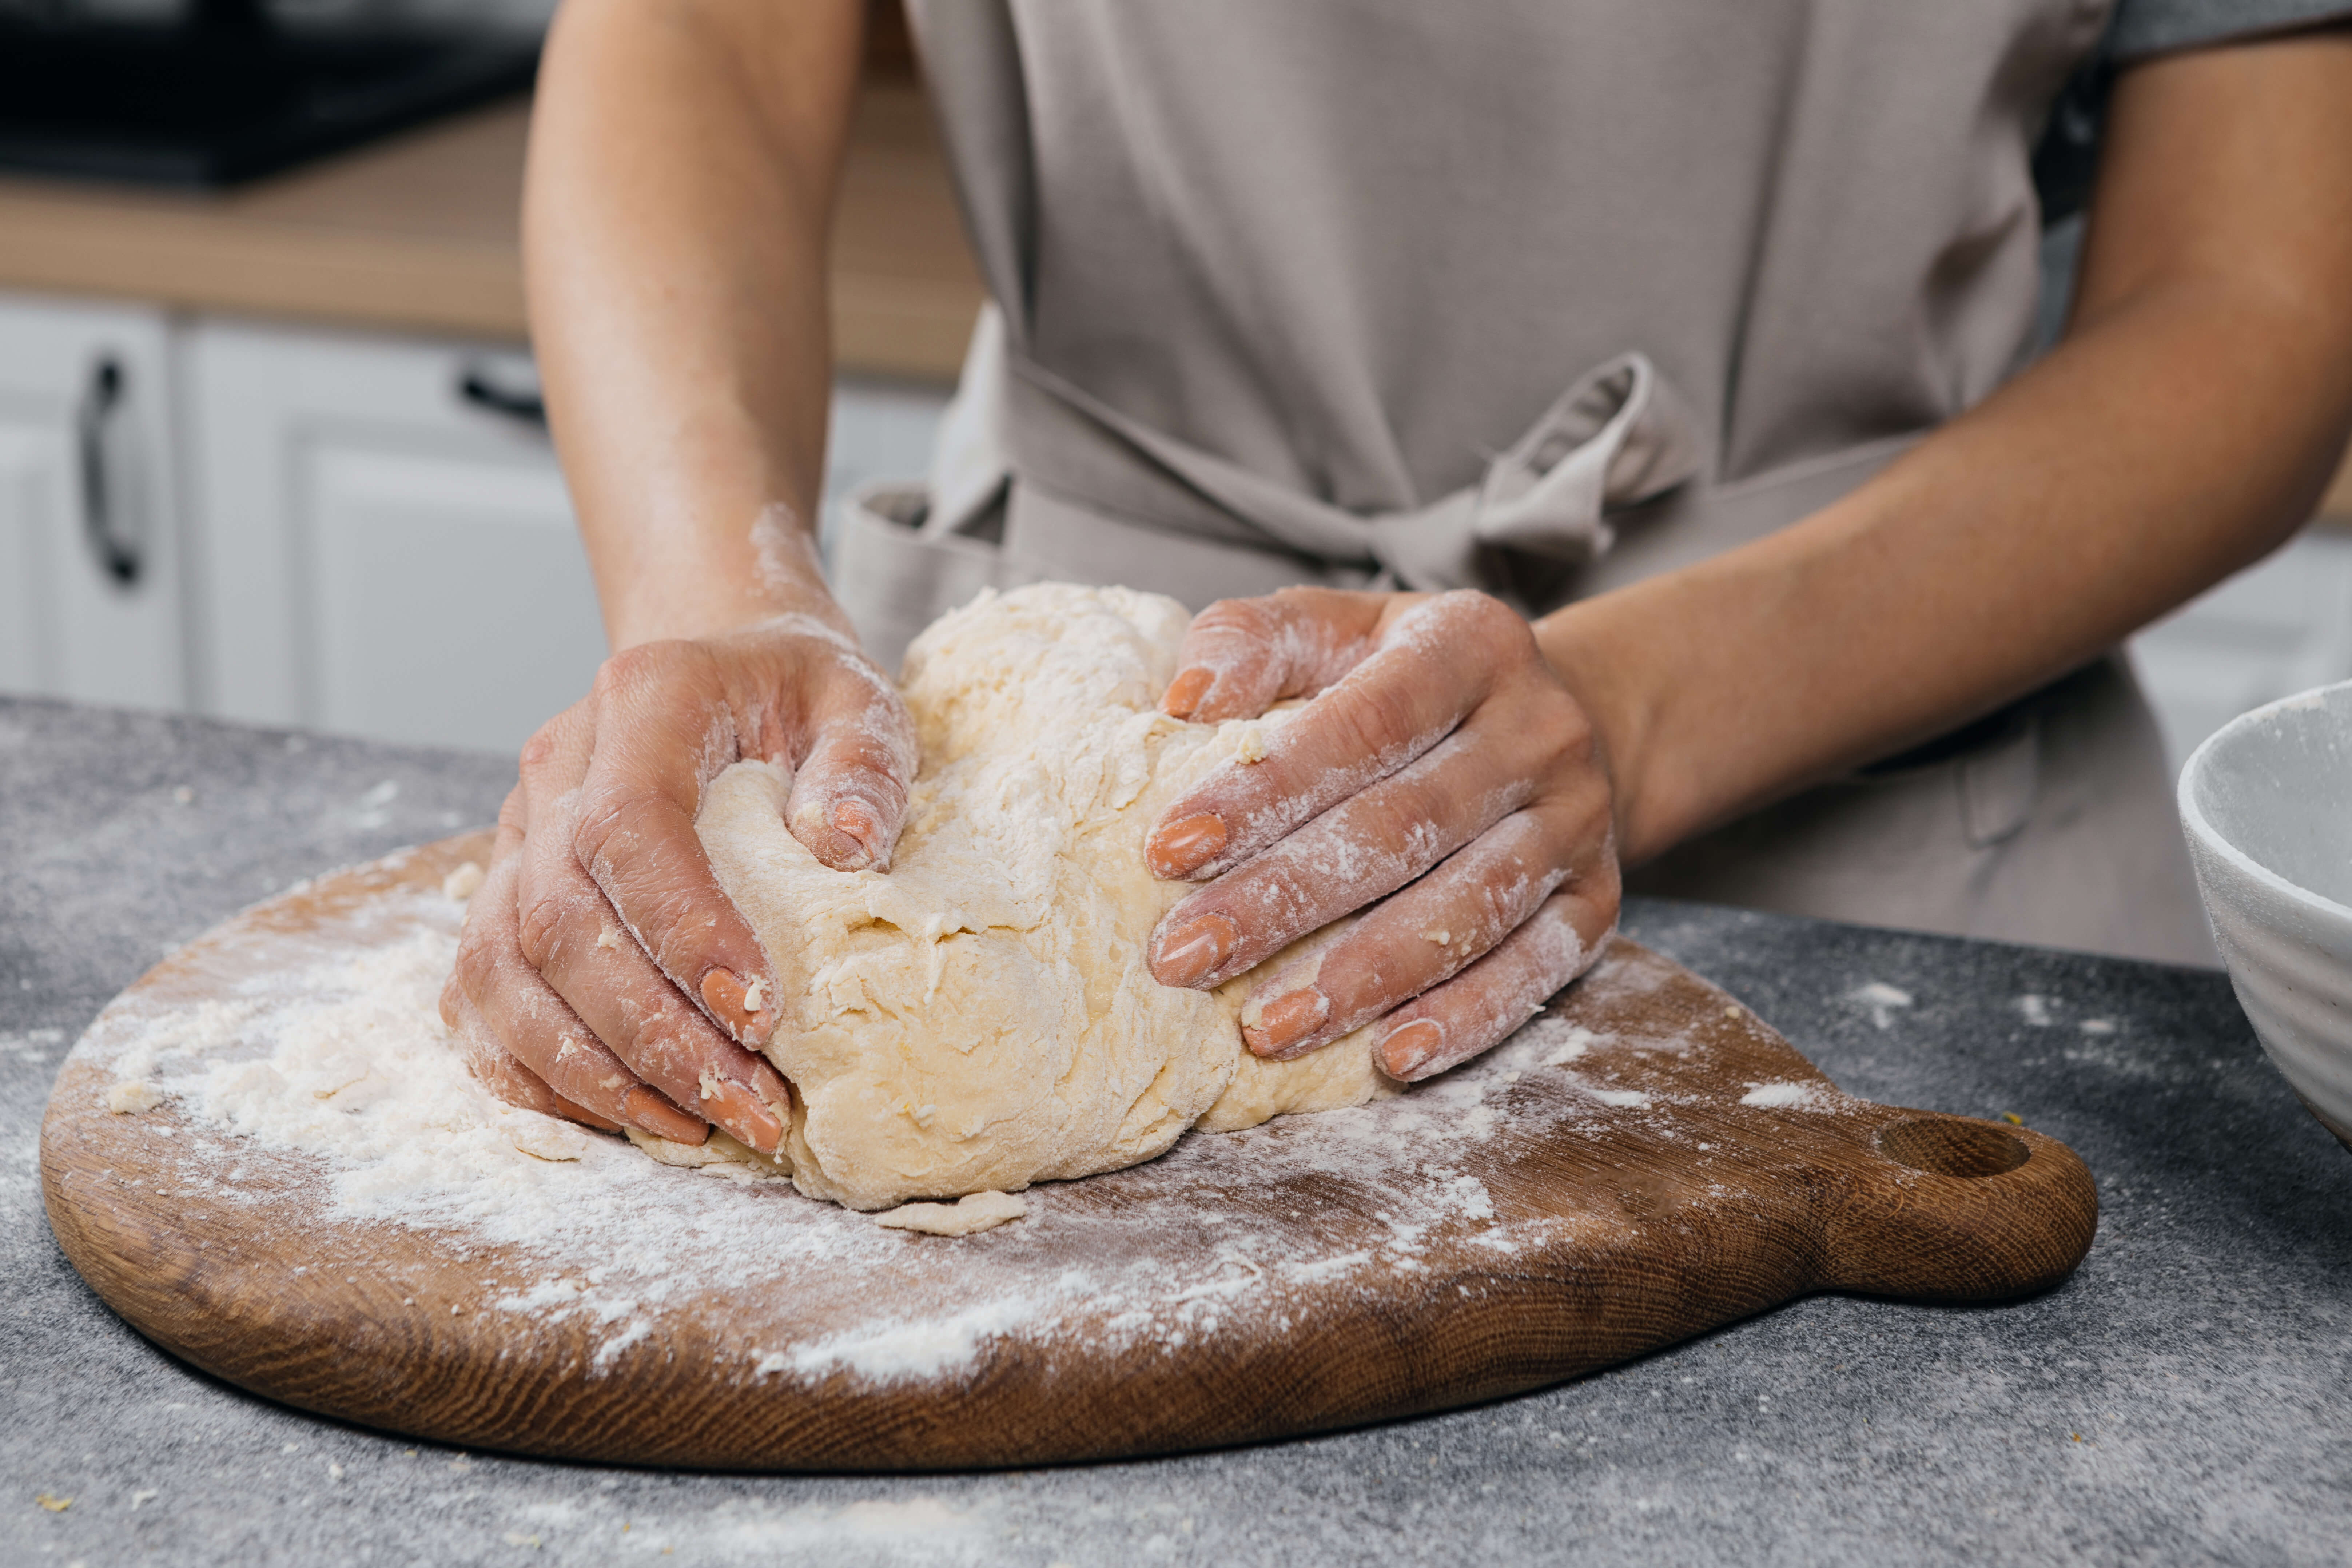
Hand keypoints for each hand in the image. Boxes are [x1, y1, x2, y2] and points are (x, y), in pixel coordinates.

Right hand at [439, 612, 916, 1149]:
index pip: (628, 828)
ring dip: (594, 1071)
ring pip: (501, 973)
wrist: (727, 670)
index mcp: (641, 703)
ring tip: (700, 1128)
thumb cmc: (797, 695)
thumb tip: (845, 845)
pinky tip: (626, 1115)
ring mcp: (513, 836)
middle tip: (755, 1110)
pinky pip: (478, 1000)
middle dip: (654, 1036)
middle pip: (559, 921)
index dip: (682, 930)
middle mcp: (555, 768)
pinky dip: (539, 1072)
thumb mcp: (857, 698)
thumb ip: (863, 761)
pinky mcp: (499, 894)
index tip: (760, 1016)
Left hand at [1144, 589, 1617, 1081]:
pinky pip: (1536, 970)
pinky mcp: (1597, 903)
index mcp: (1470, 645)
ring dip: (1364, 977)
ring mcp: (1577, 822)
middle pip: (1405, 825)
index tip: (1167, 849)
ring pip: (1470, 907)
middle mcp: (1538, 732)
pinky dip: (1466, 1017)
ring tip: (1264, 1030)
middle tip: (1182, 958)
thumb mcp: (1338, 630)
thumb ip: (1256, 643)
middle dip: (1285, 899)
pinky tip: (1392, 1058)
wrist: (1562, 716)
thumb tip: (1183, 700)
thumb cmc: (1406, 681)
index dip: (1266, 790)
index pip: (1364, 723)